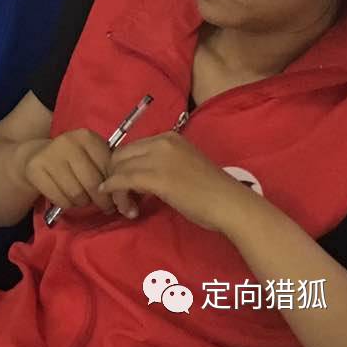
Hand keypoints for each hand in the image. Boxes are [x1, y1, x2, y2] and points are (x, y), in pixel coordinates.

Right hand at [23, 128, 116, 215]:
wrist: (36, 155)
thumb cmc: (73, 160)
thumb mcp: (92, 157)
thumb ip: (108, 171)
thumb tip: (127, 202)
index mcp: (87, 137)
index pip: (109, 169)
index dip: (115, 187)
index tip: (117, 197)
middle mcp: (68, 142)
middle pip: (93, 183)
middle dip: (102, 201)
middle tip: (105, 207)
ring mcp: (50, 154)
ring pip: (77, 194)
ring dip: (83, 203)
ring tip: (83, 200)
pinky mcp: (35, 169)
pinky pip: (60, 199)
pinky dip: (67, 205)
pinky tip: (67, 199)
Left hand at [98, 132, 257, 232]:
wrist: (231, 204)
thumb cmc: (212, 192)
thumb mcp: (183, 166)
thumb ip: (160, 164)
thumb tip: (136, 177)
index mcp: (169, 137)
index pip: (132, 148)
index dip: (124, 168)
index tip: (129, 188)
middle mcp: (161, 142)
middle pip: (120, 155)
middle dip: (116, 176)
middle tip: (125, 199)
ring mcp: (158, 158)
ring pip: (118, 168)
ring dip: (116, 189)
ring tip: (128, 208)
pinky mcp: (156, 177)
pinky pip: (122, 180)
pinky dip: (115, 192)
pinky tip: (122, 206)